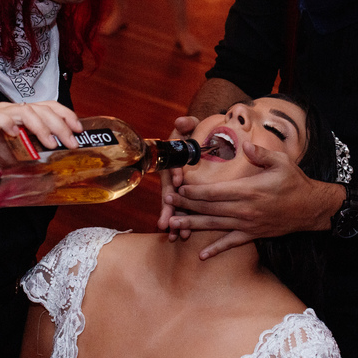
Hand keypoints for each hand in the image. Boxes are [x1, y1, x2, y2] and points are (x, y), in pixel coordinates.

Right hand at [0, 100, 83, 151]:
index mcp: (27, 112)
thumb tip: (64, 153)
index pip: (51, 106)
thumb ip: (40, 145)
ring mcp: (1, 112)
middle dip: (60, 125)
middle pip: (42, 109)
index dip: (67, 115)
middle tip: (70, 143)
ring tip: (50, 143)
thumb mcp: (24, 146)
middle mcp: (16, 109)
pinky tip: (15, 134)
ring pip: (26, 112)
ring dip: (41, 127)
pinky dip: (8, 124)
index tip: (79, 129)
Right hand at [157, 115, 198, 236]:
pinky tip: (183, 237)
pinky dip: (181, 224)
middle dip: (168, 208)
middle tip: (165, 223)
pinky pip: (182, 211)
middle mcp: (171, 178)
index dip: (175, 172)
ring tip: (175, 236)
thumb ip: (186, 123)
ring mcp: (176, 190)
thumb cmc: (188, 136)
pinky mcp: (184, 197)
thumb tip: (182, 120)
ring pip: (174, 207)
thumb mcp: (187, 127)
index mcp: (171, 162)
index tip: (179, 180)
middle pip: (169, 194)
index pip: (172, 167)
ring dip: (174, 221)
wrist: (192, 146)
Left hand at [165, 141, 336, 259]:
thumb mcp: (281, 162)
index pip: (214, 192)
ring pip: (214, 225)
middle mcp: (245, 209)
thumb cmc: (294, 182)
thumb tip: (244, 146)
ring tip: (173, 225)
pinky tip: (201, 255)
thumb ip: (260, 154)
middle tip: (166, 202)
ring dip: (192, 225)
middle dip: (186, 205)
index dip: (194, 191)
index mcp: (249, 190)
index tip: (178, 187)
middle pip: (209, 208)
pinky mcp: (253, 234)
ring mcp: (248, 224)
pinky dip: (215, 249)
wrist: (311, 208)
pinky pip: (231, 243)